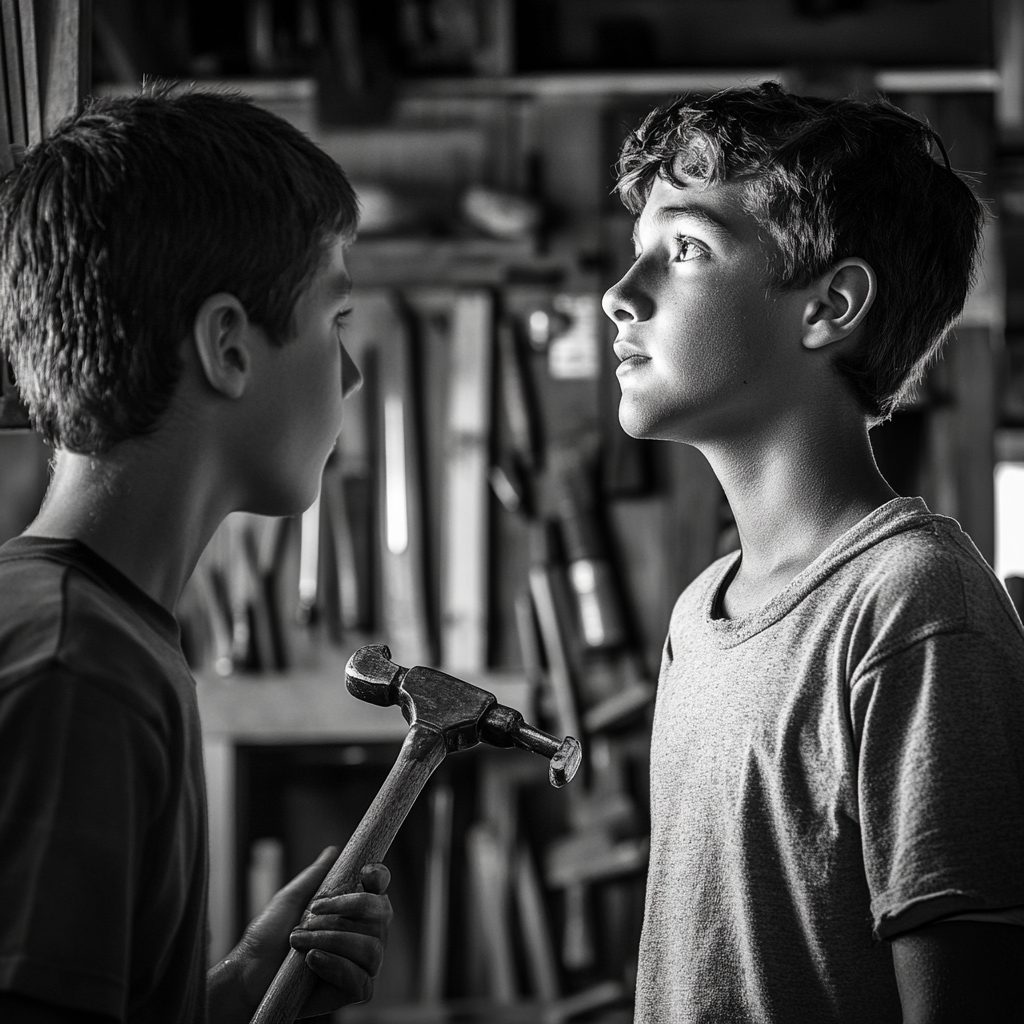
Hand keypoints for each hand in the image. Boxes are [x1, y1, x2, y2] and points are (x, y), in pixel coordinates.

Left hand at [208, 847, 391, 1022]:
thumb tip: (333, 851)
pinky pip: (360, 978)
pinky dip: (335, 965)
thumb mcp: (291, 898)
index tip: (365, 872)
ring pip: (371, 947)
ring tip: (300, 941)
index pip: (379, 888)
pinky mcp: (355, 990)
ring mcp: (362, 963)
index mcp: (352, 909)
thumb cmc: (268, 937)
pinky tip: (312, 960)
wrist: (249, 975)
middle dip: (348, 908)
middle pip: (381, 913)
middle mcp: (364, 933)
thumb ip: (315, 875)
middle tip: (313, 911)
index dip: (379, 877)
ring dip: (332, 939)